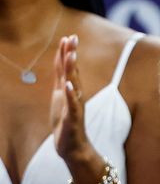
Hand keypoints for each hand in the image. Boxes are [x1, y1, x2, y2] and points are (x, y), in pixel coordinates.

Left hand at [50, 35, 89, 164]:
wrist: (73, 147)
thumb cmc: (66, 123)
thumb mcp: (60, 99)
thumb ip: (61, 81)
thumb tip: (61, 64)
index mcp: (69, 90)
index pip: (66, 68)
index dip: (66, 53)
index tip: (68, 36)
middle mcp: (75, 95)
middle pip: (72, 72)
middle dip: (71, 55)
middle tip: (72, 38)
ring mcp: (75, 106)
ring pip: (74, 85)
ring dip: (72, 70)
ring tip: (71, 56)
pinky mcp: (73, 119)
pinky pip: (72, 105)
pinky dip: (71, 95)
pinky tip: (68, 85)